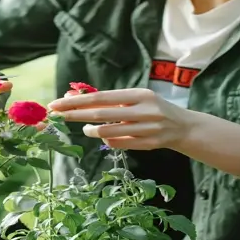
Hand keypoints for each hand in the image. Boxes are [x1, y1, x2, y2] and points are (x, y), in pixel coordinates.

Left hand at [48, 88, 192, 149]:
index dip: (77, 101)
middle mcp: (144, 110)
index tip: (58, 103)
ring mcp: (147, 129)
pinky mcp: (149, 144)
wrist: (182, 126)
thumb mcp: (136, 99)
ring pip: (108, 132)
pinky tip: (102, 136)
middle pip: (101, 114)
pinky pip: (119, 144)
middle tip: (57, 115)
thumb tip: (76, 99)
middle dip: (76, 115)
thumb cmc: (152, 108)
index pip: (101, 98)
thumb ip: (110, 101)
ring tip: (85, 128)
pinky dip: (106, 140)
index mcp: (140, 94)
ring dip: (91, 130)